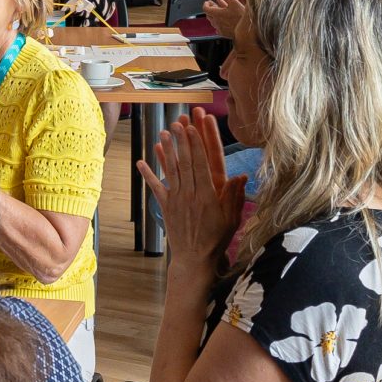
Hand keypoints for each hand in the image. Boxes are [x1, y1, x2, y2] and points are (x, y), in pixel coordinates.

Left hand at [135, 113, 239, 291]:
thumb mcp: (232, 218)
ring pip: (171, 170)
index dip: (196, 145)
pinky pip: (156, 187)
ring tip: (163, 133)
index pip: (202, 164)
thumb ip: (235, 196)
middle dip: (182, 141)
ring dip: (167, 151)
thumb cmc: (217, 239)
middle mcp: (191, 194)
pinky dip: (149, 174)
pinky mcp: (166, 206)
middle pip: (186, 162)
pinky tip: (141, 161)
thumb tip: (241, 176)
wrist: (195, 259)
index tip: (193, 128)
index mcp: (208, 195)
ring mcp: (176, 199)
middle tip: (177, 122)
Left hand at [202, 0, 251, 41]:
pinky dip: (219, 23)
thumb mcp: (233, 1)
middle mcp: (216, 22)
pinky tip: (224, 21)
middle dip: (210, 9)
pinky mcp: (224, 34)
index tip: (209, 1)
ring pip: (213, 21)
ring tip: (220, 12)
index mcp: (216, 13)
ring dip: (215, 16)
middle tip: (214, 5)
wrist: (247, 30)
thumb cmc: (241, 16)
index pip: (205, 8)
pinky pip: (218, 28)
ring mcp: (219, 29)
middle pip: (208, 15)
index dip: (206, 4)